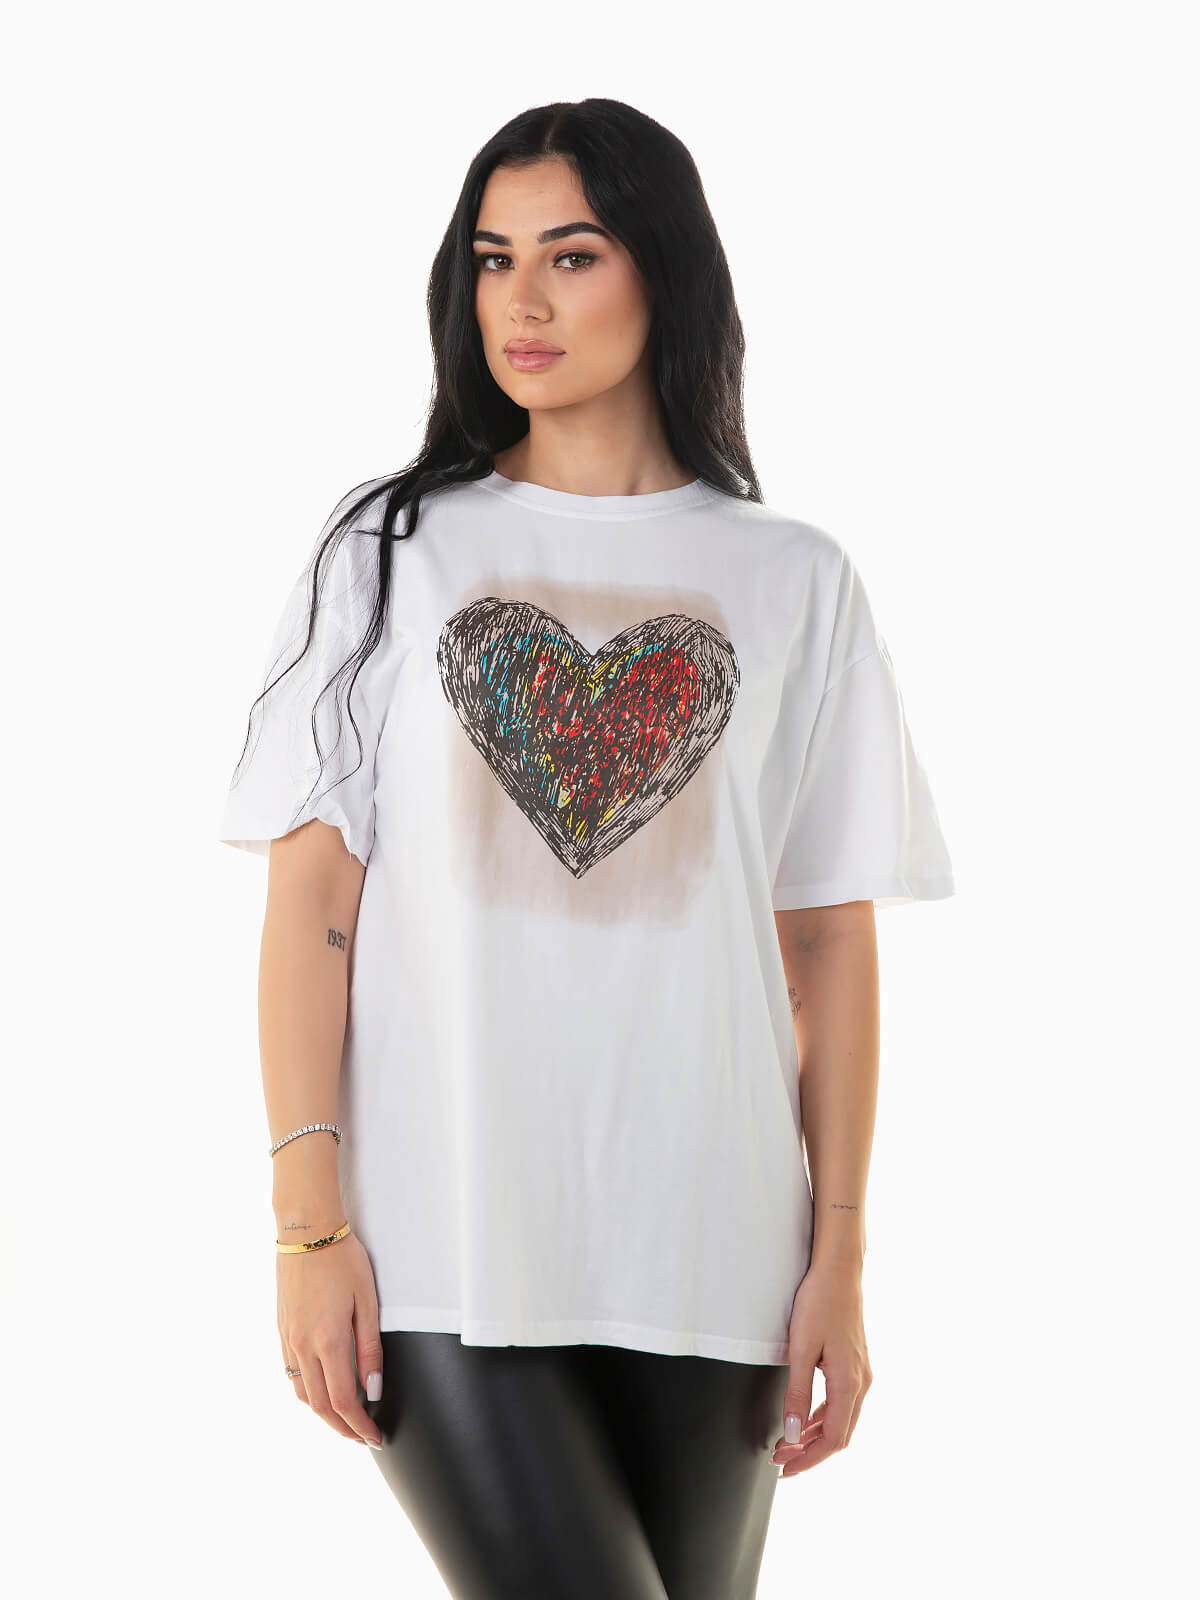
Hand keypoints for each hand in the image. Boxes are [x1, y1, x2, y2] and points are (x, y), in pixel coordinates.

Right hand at [277, 1230, 384, 1448]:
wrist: (305, 1231)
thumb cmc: (342, 1259)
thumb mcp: (367, 1301)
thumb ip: (370, 1350)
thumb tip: (374, 1390)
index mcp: (328, 1340)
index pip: (344, 1401)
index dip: (360, 1427)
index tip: (375, 1438)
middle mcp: (303, 1346)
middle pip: (321, 1406)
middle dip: (343, 1429)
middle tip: (363, 1438)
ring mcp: (288, 1339)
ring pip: (302, 1394)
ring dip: (324, 1414)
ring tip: (346, 1420)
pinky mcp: (281, 1331)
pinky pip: (291, 1374)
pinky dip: (308, 1392)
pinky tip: (323, 1390)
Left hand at [771, 1262, 872, 1475]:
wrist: (839, 1269)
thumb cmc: (819, 1301)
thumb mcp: (801, 1348)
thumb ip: (796, 1393)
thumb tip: (792, 1434)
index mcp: (850, 1382)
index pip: (833, 1438)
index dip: (809, 1458)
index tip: (786, 1469)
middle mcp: (862, 1382)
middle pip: (840, 1434)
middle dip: (810, 1452)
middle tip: (780, 1460)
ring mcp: (861, 1372)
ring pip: (841, 1419)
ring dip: (814, 1436)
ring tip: (787, 1444)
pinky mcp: (855, 1363)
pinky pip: (841, 1402)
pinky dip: (822, 1417)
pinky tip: (804, 1420)